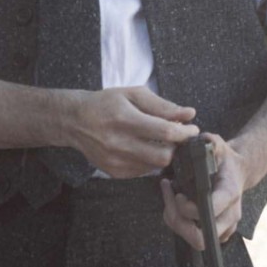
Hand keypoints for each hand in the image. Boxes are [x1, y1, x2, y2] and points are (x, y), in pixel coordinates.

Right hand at [62, 87, 197, 177]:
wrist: (74, 120)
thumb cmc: (105, 103)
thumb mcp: (132, 94)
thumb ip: (162, 105)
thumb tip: (188, 114)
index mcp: (124, 119)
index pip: (164, 131)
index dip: (184, 132)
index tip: (192, 129)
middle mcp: (118, 143)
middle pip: (163, 156)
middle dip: (176, 148)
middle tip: (177, 137)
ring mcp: (115, 161)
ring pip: (155, 166)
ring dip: (163, 154)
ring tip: (159, 140)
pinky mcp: (114, 172)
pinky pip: (143, 171)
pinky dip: (149, 160)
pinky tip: (143, 148)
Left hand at [160, 132, 247, 248]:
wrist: (237, 172)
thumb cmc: (224, 159)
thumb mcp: (218, 145)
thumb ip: (211, 142)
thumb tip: (205, 139)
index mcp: (230, 193)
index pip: (211, 210)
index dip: (190, 208)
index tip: (177, 194)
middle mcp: (230, 215)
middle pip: (201, 235)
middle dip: (178, 220)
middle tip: (170, 198)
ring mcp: (225, 226)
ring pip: (196, 240)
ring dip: (176, 221)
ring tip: (169, 196)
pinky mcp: (218, 233)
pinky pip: (195, 238)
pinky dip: (180, 224)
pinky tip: (175, 204)